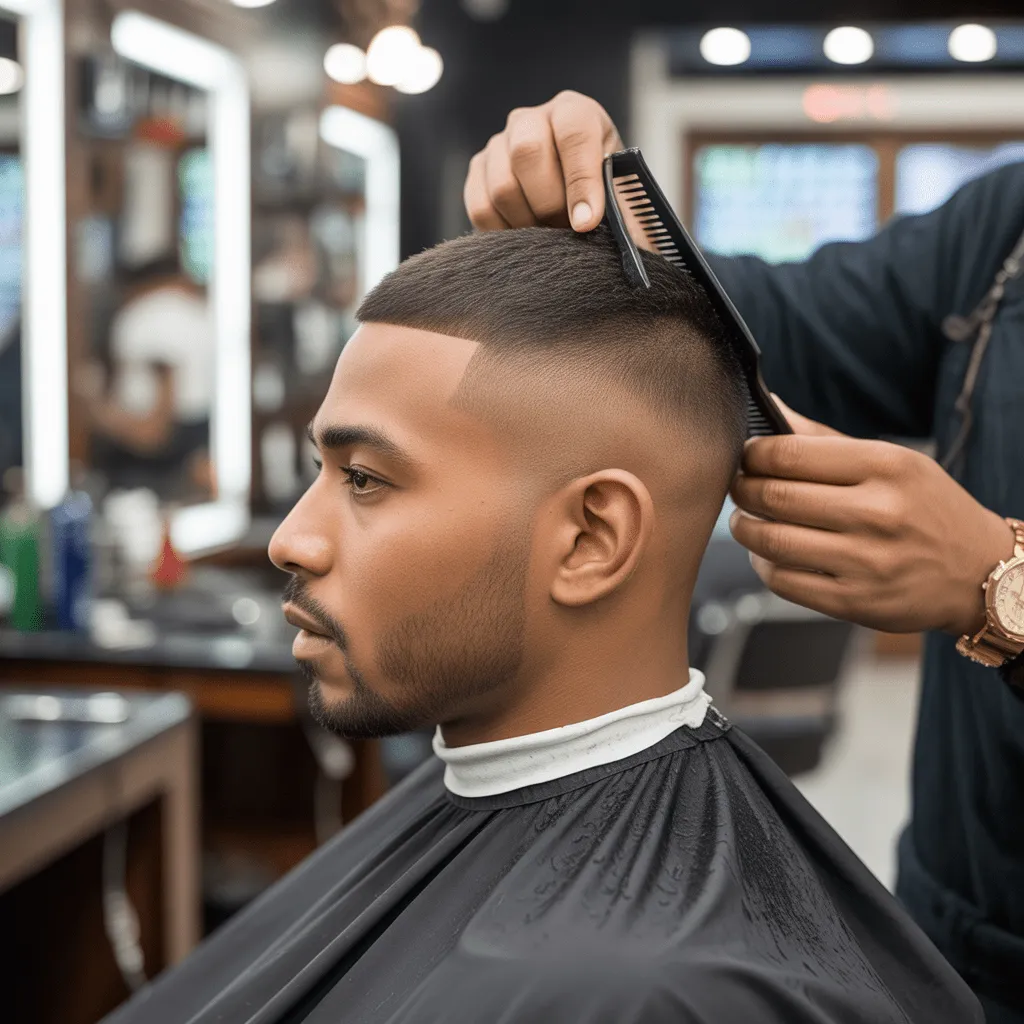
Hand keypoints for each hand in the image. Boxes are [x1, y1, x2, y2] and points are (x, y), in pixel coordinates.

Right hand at [464, 91, 621, 232]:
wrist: (578, 206)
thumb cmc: (605, 198)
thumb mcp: (621, 195)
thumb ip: (618, 205)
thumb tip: (595, 227)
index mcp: (574, 112)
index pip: (574, 133)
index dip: (580, 181)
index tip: (585, 223)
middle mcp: (531, 119)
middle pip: (527, 153)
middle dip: (549, 204)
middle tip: (566, 230)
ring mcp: (499, 144)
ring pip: (502, 187)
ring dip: (527, 223)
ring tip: (549, 235)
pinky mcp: (478, 172)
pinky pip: (481, 207)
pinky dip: (503, 232)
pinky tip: (526, 236)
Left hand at [729, 398, 1015, 635]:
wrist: (979, 572)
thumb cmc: (925, 508)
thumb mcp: (892, 461)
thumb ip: (825, 440)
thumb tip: (770, 408)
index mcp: (885, 466)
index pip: (789, 453)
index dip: (753, 455)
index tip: (747, 457)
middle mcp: (876, 512)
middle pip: (773, 495)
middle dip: (743, 489)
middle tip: (740, 487)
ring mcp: (865, 561)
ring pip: (771, 540)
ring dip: (744, 528)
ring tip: (746, 520)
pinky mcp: (854, 601)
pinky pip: (783, 581)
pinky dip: (762, 565)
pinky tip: (767, 554)